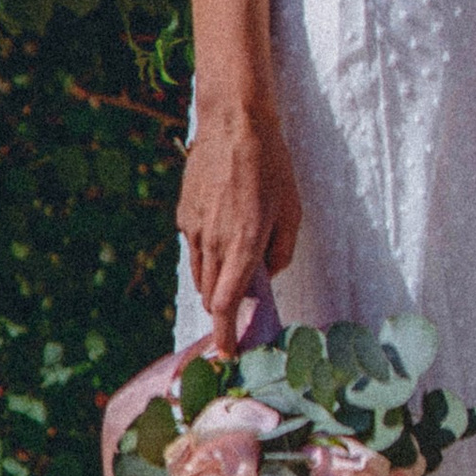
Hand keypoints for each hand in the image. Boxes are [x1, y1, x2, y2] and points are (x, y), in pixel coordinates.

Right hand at [176, 92, 301, 342]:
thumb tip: (266, 274)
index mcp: (243, 245)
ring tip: (235, 262)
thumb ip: (280, 250)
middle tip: (243, 301)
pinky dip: (206, 253)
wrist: (233, 122)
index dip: (225, 335)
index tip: (226, 353)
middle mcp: (214, 242)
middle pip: (211, 296)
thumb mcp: (291, 209)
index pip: (226, 305)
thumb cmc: (270, 164)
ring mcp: (194, 228)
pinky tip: (224, 228)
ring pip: (199, 274)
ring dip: (214, 282)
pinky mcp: (184, 214)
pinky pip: (193, 247)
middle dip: (224, 308)